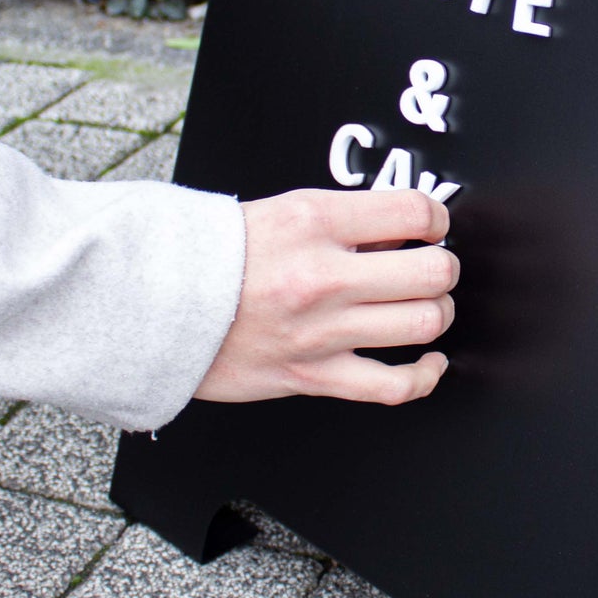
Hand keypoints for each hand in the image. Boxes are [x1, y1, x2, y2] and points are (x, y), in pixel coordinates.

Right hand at [194, 188, 456, 406]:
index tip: (433, 227)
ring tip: (425, 307)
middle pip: (433, 271)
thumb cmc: (214, 257)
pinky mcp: (314, 375)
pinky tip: (428, 362)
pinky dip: (424, 376)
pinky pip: (394, 385)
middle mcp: (324, 274)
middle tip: (431, 266)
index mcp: (316, 221)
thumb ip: (343, 220)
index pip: (415, 211)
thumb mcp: (282, 212)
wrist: (155, 302)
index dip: (437, 219)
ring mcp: (322, 329)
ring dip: (437, 314)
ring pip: (425, 323)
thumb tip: (401, 229)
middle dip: (443, 268)